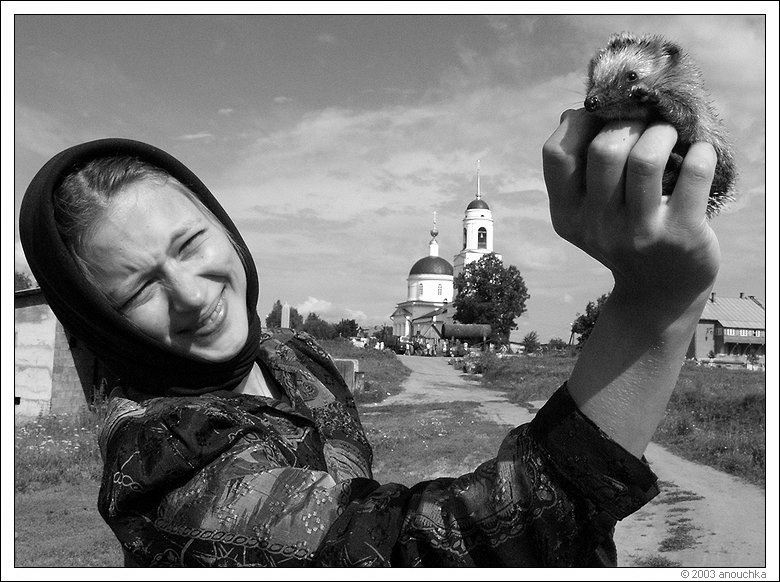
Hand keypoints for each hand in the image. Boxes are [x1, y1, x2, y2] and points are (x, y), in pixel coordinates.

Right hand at [542, 109, 719, 310]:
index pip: (557, 153)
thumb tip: (578, 112)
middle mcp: (597, 226)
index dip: (580, 122)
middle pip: (605, 149)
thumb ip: (580, 171)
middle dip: (630, 121)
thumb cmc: (626, 234)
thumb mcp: (590, 212)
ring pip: (645, 159)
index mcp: (568, 215)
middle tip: (645, 123)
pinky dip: (700, 152)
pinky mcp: (680, 235)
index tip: (602, 117)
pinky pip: (694, 173)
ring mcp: (638, 233)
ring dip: (662, 132)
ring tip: (669, 134)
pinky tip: (698, 153)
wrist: (660, 291)